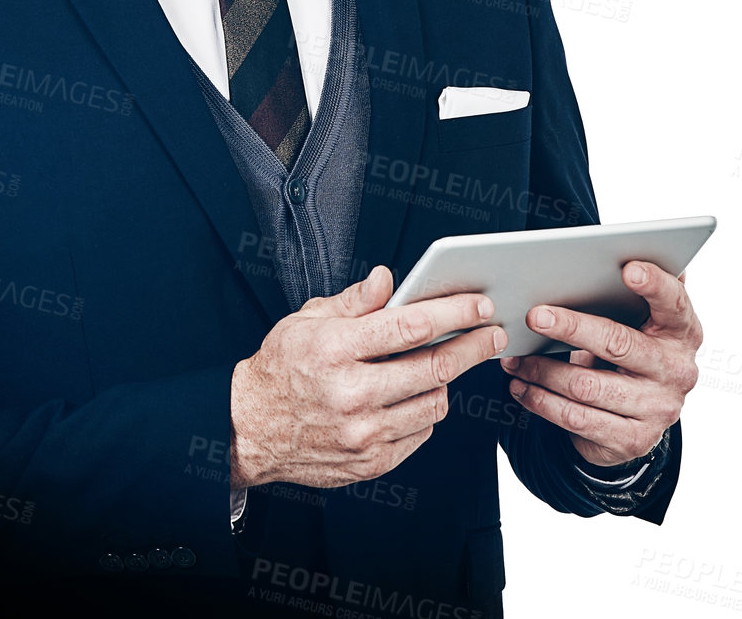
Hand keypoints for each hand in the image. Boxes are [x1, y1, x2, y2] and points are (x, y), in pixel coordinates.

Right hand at [230, 265, 506, 489]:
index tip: (480, 304)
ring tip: (444, 363)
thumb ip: (353, 301)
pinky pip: (421, 432)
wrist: (249, 430)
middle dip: (472, 346)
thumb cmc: (279, 369)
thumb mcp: (306, 321)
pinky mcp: (370, 462)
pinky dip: (426, 410)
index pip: (410, 326)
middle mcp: (351, 393)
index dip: (453, 312)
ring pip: (434, 402)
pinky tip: (415, 395)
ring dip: (447, 380)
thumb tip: (388, 279)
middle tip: (492, 334)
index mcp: (335, 349)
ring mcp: (362, 433)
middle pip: (434, 367)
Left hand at [499, 260, 701, 467]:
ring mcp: (657, 408)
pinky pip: (577, 418)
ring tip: (514, 358)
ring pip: (587, 386)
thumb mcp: (639, 325)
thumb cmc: (631, 351)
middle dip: (572, 327)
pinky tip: (521, 386)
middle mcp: (676, 370)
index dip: (654, 284)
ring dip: (542, 370)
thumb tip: (590, 258)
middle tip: (534, 316)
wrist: (640, 417)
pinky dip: (541, 400)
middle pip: (618, 343)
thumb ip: (627, 296)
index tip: (627, 269)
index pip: (675, 302)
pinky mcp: (633, 439)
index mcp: (682, 332)